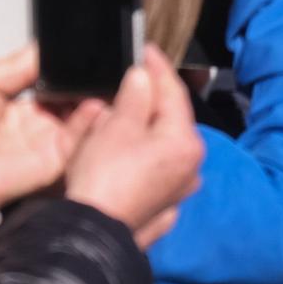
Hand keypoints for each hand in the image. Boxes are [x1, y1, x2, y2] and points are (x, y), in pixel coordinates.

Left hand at [0, 46, 79, 219]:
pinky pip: (79, 134)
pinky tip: (92, 99)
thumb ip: (16, 64)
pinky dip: (89, 116)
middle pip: (68, 95)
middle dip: (79, 78)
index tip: (74, 51)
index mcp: (13, 104)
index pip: (49, 81)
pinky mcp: (55, 157)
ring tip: (95, 76)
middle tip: (89, 62)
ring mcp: (46, 138)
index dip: (61, 67)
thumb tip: (44, 48)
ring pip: (79, 112)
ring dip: (89, 93)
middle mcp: (33, 122)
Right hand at [63, 47, 204, 247]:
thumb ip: (134, 97)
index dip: (158, 68)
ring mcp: (178, 189)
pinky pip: (154, 167)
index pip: (174, 93)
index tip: (145, 49)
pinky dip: (142, 152)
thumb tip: (142, 77)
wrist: (91, 233)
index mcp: (186, 143)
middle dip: (149, 98)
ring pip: (162, 144)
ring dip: (143, 126)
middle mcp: (191, 166)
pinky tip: (124, 146)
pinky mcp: (161, 204)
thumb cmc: (104, 179)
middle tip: (128, 78)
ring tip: (119, 109)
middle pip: (170, 120)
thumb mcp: (116, 127)